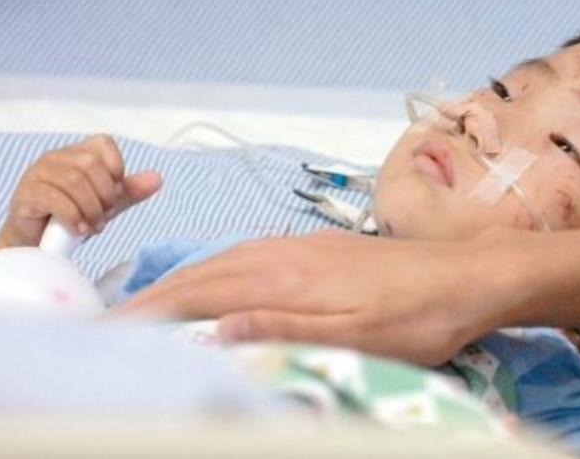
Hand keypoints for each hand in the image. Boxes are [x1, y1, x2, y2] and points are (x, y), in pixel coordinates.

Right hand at [0, 134, 161, 249]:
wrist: (38, 243)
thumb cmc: (72, 217)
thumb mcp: (106, 203)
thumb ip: (129, 191)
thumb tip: (157, 178)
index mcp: (77, 152)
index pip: (104, 144)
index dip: (115, 170)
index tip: (114, 195)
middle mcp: (55, 157)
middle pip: (90, 165)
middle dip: (105, 194)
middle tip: (105, 216)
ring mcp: (37, 173)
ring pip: (73, 181)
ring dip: (90, 209)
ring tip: (93, 226)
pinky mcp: (25, 194)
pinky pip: (54, 199)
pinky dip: (73, 217)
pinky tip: (79, 229)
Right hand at [112, 228, 520, 365]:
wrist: (470, 275)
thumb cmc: (419, 316)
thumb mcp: (358, 335)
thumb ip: (288, 328)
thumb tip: (219, 326)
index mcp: (288, 278)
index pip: (201, 294)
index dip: (152, 312)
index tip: (109, 332)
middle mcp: (287, 253)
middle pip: (205, 272)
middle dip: (154, 296)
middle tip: (112, 323)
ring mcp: (304, 245)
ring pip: (226, 258)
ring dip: (183, 280)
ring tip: (151, 304)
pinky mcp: (321, 246)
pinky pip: (251, 251)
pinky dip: (218, 266)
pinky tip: (219, 277)